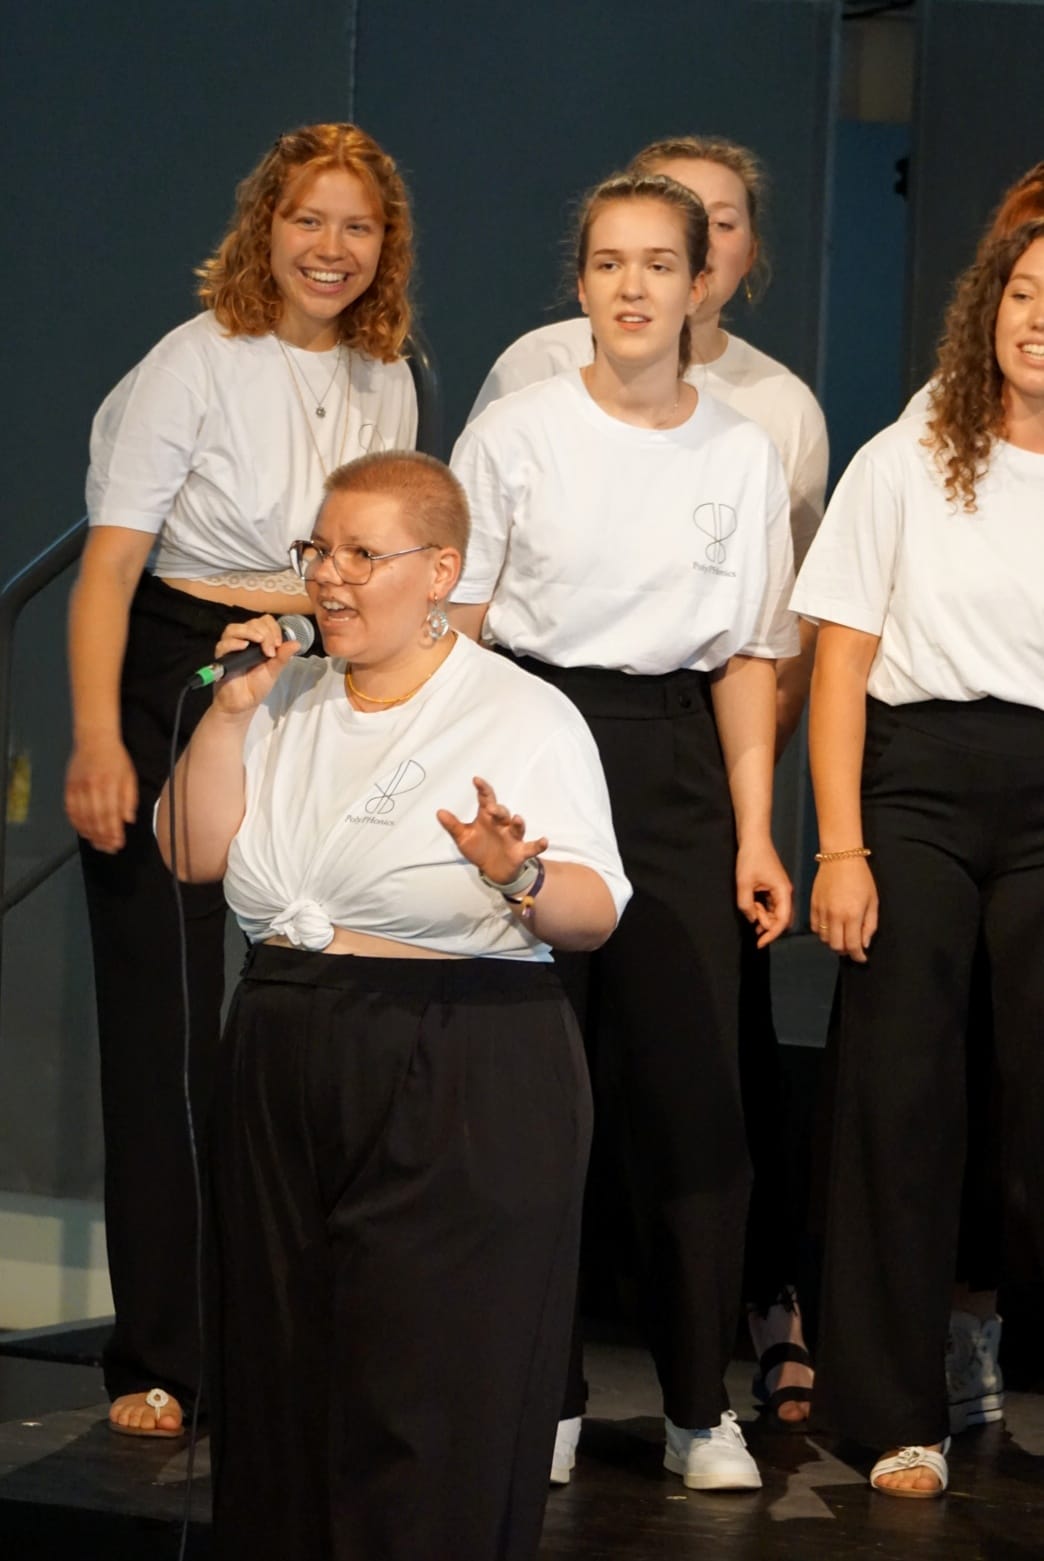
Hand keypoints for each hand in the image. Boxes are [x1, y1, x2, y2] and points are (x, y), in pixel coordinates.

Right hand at [65, 734, 138, 852]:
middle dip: (103, 837)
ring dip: (90, 833)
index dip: (113, 832)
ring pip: (82, 817)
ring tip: (98, 844)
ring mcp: (78, 787)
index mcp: (110, 784)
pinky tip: (83, 832)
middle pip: (96, 818)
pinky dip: (76, 823)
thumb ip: (129, 799)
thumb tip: (128, 820)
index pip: (111, 814)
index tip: (118, 844)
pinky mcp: (68, 787)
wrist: (94, 740)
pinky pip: (70, 810)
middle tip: (109, 849)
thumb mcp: (130, 776)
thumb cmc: (116, 758)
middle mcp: (92, 787)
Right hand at [209, 616, 302, 714]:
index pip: (265, 622)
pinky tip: (243, 647)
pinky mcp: (221, 657)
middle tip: (270, 650)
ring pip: (234, 628)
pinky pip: (223, 644)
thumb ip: (283, 657)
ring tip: (259, 642)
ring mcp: (231, 647)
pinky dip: (234, 642)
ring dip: (249, 632)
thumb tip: (297, 643)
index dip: (273, 628)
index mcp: (259, 641)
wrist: (243, 703)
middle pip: (252, 622)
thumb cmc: (257, 686)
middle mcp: (244, 640)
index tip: (278, 644)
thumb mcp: (274, 671)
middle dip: (265, 633)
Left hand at [437, 776, 547, 884]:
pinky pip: (532, 847)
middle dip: (498, 810)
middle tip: (491, 808)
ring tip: (516, 819)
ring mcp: (513, 837)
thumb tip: (439, 812)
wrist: (493, 871)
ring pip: (517, 827)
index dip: (482, 789)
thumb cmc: (479, 849)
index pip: (486, 800)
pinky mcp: (521, 851)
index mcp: (487, 818)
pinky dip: (539, 844)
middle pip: (502, 813)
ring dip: (517, 823)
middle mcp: (501, 825)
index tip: (476, 780)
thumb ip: (453, 826)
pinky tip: (544, 841)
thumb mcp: (463, 838)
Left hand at [736, 837, 792, 947]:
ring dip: (762, 916)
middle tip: (750, 917)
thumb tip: (752, 919)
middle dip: (766, 924)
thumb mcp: (744, 883)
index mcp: (783, 892)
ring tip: (750, 907)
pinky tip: (753, 907)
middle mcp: (785, 893)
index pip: (781, 921)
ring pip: (775, 913)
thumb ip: (746, 905)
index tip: (759, 943)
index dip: (771, 935)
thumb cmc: (750, 858)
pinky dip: (762, 909)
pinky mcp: (774, 887)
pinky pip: (771, 905)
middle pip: (780, 919)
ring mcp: (780, 890)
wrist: (754, 839)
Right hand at [810, 858, 877, 961]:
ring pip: (824, 939)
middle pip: (836, 946)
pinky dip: (823, 932)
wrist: (840, 858)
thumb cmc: (861, 878)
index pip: (853, 945)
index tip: (862, 958)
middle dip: (846, 951)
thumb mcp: (873, 902)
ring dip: (834, 942)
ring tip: (842, 936)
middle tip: (853, 947)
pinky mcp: (813, 906)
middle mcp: (835, 916)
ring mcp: (822, 911)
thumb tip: (864, 943)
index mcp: (852, 915)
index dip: (858, 956)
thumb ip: (870, 925)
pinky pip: (815, 928)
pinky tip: (831, 927)